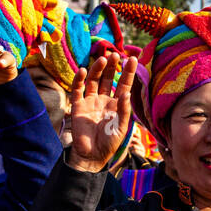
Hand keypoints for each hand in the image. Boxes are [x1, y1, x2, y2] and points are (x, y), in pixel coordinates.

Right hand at [66, 52, 137, 172]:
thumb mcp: (122, 126)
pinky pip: (77, 89)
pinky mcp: (78, 106)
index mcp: (117, 104)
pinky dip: (79, 79)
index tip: (133, 58)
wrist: (92, 155)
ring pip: (93, 80)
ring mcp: (90, 101)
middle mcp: (104, 100)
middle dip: (112, 66)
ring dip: (97, 69)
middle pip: (108, 78)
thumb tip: (127, 92)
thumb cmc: (110, 142)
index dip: (128, 72)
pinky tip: (83, 70)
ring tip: (103, 59)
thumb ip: (124, 109)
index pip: (124, 84)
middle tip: (115, 55)